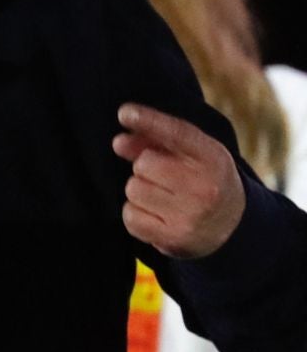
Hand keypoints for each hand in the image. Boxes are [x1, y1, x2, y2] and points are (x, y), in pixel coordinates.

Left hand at [113, 103, 246, 258]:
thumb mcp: (192, 154)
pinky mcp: (174, 238)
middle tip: (164, 177)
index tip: (124, 112)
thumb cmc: (203, 179)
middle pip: (144, 164)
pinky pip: (129, 216)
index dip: (149, 121)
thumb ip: (155, 140)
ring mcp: (190, 215)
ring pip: (133, 189)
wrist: (232, 226)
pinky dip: (135, 214)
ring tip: (163, 197)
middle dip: (145, 168)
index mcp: (214, 158)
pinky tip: (157, 215)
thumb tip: (119, 142)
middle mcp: (205, 187)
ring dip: (140, 191)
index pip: (177, 133)